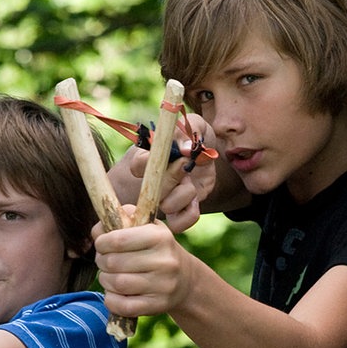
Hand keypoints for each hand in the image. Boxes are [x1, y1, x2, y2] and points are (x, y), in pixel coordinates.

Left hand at [92, 210, 195, 316]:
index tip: (102, 245)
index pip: (118, 239)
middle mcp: (165, 261)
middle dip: (102, 261)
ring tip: (110, 276)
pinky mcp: (158, 305)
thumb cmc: (157, 250)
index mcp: (160, 237)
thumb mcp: (145, 228)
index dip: (102, 243)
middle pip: (114, 262)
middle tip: (105, 261)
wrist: (186, 279)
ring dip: (105, 280)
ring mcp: (163, 285)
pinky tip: (115, 293)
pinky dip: (111, 300)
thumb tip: (97, 232)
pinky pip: (123, 306)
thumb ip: (120, 221)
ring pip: (117, 284)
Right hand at [113, 113, 217, 232]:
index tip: (169, 154)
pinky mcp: (179, 210)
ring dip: (184, 193)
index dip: (148, 163)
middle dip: (172, 178)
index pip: (138, 165)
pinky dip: (190, 213)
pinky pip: (179, 223)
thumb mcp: (193, 124)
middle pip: (152, 190)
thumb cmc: (194, 134)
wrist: (208, 150)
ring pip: (166, 207)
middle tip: (186, 163)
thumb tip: (186, 149)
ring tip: (191, 179)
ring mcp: (165, 197)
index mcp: (147, 158)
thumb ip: (186, 132)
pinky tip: (196, 198)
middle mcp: (152, 181)